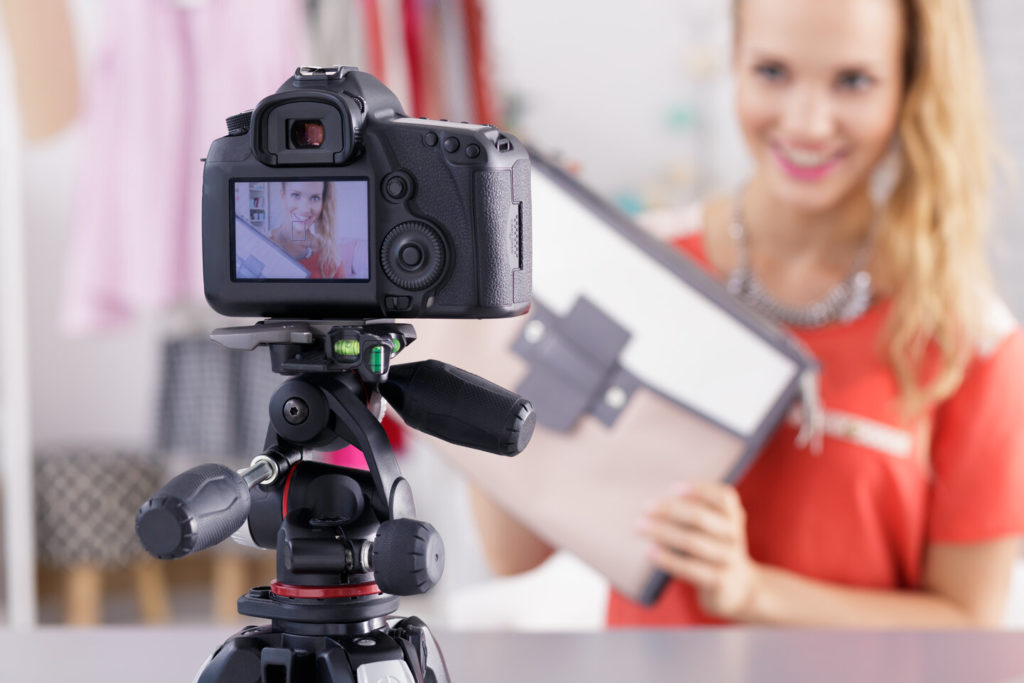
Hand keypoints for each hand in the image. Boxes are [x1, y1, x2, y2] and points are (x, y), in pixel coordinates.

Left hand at [637, 481, 761, 619]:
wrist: (735, 587)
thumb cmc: (711, 547)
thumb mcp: (710, 527)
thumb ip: (692, 512)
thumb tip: (655, 502)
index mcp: (734, 515)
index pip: (724, 497)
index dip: (700, 490)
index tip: (674, 488)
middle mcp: (734, 535)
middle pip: (700, 518)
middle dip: (670, 510)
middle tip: (645, 507)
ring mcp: (729, 558)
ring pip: (692, 542)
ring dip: (662, 532)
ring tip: (639, 527)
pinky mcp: (719, 580)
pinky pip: (690, 568)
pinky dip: (668, 558)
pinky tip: (649, 551)